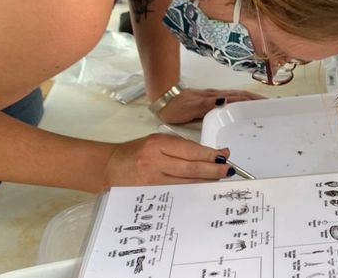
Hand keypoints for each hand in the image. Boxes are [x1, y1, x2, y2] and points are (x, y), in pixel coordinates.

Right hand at [104, 133, 233, 186]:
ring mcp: (151, 180)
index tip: (224, 157)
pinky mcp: (148, 194)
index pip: (190, 151)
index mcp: (158, 144)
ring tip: (218, 180)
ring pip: (185, 184)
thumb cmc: (136, 152)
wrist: (109, 167)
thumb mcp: (157, 142)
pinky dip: (190, 192)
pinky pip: (175, 194)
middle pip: (191, 168)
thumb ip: (183, 147)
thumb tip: (213, 153)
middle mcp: (154, 161)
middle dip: (213, 170)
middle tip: (228, 171)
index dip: (210, 155)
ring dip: (205, 182)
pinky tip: (200, 191)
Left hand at [156, 88, 263, 123]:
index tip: (266, 103)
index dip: (252, 100)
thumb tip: (224, 101)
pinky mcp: (210, 100)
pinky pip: (230, 100)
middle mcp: (216, 96)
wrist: (163, 99)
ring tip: (262, 105)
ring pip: (236, 97)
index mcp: (214, 98)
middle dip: (256, 99)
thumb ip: (206, 105)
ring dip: (250, 100)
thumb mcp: (190, 108)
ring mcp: (214, 97)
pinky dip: (241, 102)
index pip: (238, 97)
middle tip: (270, 105)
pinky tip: (243, 107)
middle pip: (241, 96)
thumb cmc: (175, 107)